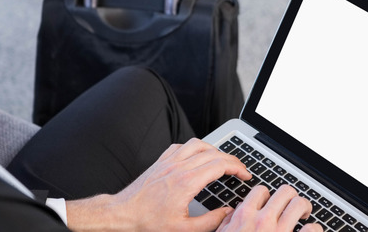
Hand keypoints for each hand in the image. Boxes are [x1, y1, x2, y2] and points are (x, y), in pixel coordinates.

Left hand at [66, 138, 250, 231]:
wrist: (122, 214)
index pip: (220, 165)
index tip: (245, 175)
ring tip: (222, 161)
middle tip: (240, 170)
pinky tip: (198, 157)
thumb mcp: (183, 229)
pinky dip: (195, 148)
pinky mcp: (161, 161)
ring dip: (215, 150)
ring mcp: (169, 161)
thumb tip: (228, 213)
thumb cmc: (148, 222)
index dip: (238, 168)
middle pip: (213, 152)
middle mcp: (179, 167)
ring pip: (198, 144)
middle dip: (231, 159)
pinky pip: (182, 146)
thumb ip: (210, 221)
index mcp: (187, 182)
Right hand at [216, 184, 322, 231]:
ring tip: (305, 216)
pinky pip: (312, 229)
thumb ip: (229, 224)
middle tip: (293, 206)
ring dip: (304, 208)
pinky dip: (315, 229)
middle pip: (285, 192)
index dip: (268, 196)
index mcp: (245, 217)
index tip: (271, 202)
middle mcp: (264, 221)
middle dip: (291, 197)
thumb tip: (234, 213)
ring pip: (300, 204)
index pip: (261, 191)